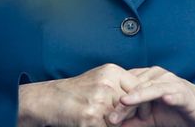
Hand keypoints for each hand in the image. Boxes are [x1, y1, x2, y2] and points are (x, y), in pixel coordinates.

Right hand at [18, 63, 140, 126]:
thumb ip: (120, 84)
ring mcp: (98, 100)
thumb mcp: (100, 78)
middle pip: (131, 104)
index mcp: (112, 72)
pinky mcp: (90, 117)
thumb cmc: (76, 91)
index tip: (145, 109)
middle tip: (133, 120)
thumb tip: (144, 94)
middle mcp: (106, 83)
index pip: (138, 87)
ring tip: (106, 120)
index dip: (144, 100)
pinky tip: (96, 124)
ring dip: (117, 124)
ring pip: (120, 118)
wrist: (49, 100)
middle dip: (131, 115)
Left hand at [115, 66, 194, 126]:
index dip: (114, 99)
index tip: (102, 115)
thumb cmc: (176, 112)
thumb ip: (132, 120)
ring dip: (136, 99)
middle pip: (135, 87)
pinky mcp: (183, 92)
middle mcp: (159, 76)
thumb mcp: (149, 119)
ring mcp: (171, 83)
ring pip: (149, 89)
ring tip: (123, 105)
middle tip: (109, 118)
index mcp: (149, 79)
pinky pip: (171, 92)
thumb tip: (111, 125)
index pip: (126, 85)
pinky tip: (161, 99)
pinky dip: (164, 94)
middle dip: (121, 103)